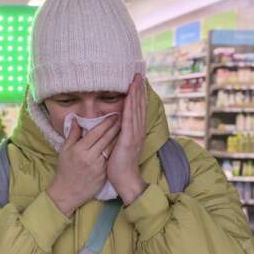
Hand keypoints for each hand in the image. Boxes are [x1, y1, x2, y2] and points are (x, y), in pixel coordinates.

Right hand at [48, 114, 119, 216]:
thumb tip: (76, 119)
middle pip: (106, 138)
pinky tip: (123, 142)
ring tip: (126, 127)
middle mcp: (90, 157)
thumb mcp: (64, 150)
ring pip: (112, 148)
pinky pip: (112, 158)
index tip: (114, 115)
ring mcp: (98, 166)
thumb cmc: (66, 169)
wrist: (68, 191)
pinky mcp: (104, 174)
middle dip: (116, 126)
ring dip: (120, 136)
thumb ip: (72, 134)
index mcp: (79, 150)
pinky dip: (118, 149)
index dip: (106, 123)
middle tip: (123, 116)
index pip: (96, 132)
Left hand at [107, 74, 147, 205]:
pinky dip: (131, 106)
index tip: (136, 82)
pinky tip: (130, 96)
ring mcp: (134, 134)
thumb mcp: (118, 145)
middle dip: (139, 89)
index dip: (137, 95)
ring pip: (136, 109)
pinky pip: (130, 119)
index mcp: (134, 131)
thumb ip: (118, 133)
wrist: (125, 180)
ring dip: (136, 94)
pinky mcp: (129, 139)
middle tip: (139, 74)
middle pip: (139, 106)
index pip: (136, 109)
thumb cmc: (119, 164)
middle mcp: (137, 130)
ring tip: (136, 79)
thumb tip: (114, 121)